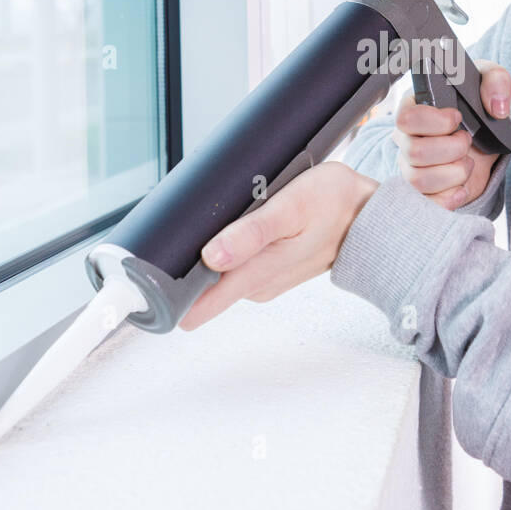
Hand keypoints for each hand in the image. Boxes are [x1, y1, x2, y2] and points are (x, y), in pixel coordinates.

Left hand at [177, 161, 378, 330]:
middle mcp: (255, 286)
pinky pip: (234, 267)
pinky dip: (227, 250)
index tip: (142, 281)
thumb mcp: (291, 208)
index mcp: (256, 275)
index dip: (165, 297)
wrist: (368, 216)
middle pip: (199, 286)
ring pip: (216, 274)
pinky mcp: (268, 271)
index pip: (197, 305)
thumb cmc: (333, 205)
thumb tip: (211, 256)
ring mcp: (262, 281)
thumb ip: (251, 233)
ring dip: (207, 252)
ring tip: (219, 219)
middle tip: (186, 225)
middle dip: (184, 261)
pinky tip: (236, 227)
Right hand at [391, 59, 510, 209]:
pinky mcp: (422, 192)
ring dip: (454, 173)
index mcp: (413, 108)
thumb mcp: (489, 81)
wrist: (484, 138)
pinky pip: (426, 204)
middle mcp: (405, 139)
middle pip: (414, 152)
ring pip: (419, 180)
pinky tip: (463, 187)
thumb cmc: (477, 106)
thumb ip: (496, 81)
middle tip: (467, 140)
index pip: (406, 119)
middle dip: (452, 148)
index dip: (436, 122)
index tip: (458, 118)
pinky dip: (449, 198)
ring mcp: (410, 168)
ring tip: (467, 163)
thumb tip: (497, 108)